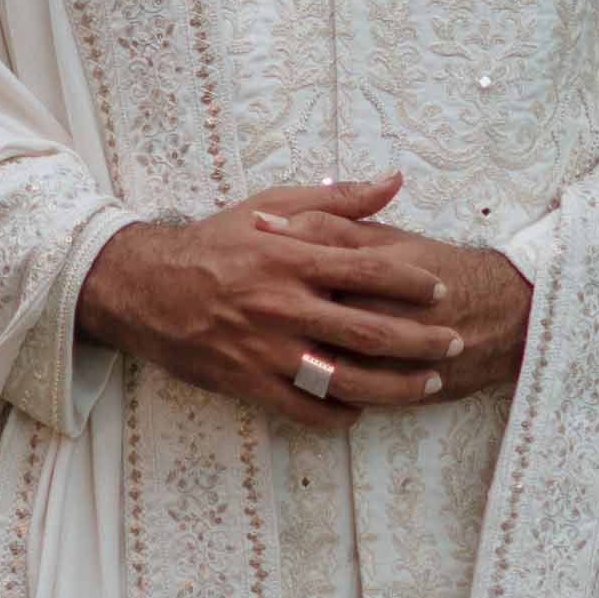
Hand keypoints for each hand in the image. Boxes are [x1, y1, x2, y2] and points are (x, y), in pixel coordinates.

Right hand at [79, 174, 533, 422]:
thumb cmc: (213, 243)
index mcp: (290, 258)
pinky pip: (302, 408)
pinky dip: (336, 415)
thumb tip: (392, 182)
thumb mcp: (270, 208)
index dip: (411, 283)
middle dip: (421, 340)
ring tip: (427, 386)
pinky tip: (360, 412)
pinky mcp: (246, 381)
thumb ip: (335, 200)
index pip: (368, 270)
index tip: (440, 291)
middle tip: (454, 343)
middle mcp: (282, 305)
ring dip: (394, 387)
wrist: (144, 286)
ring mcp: (265, 348)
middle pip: (369, 330)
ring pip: (345, 378)